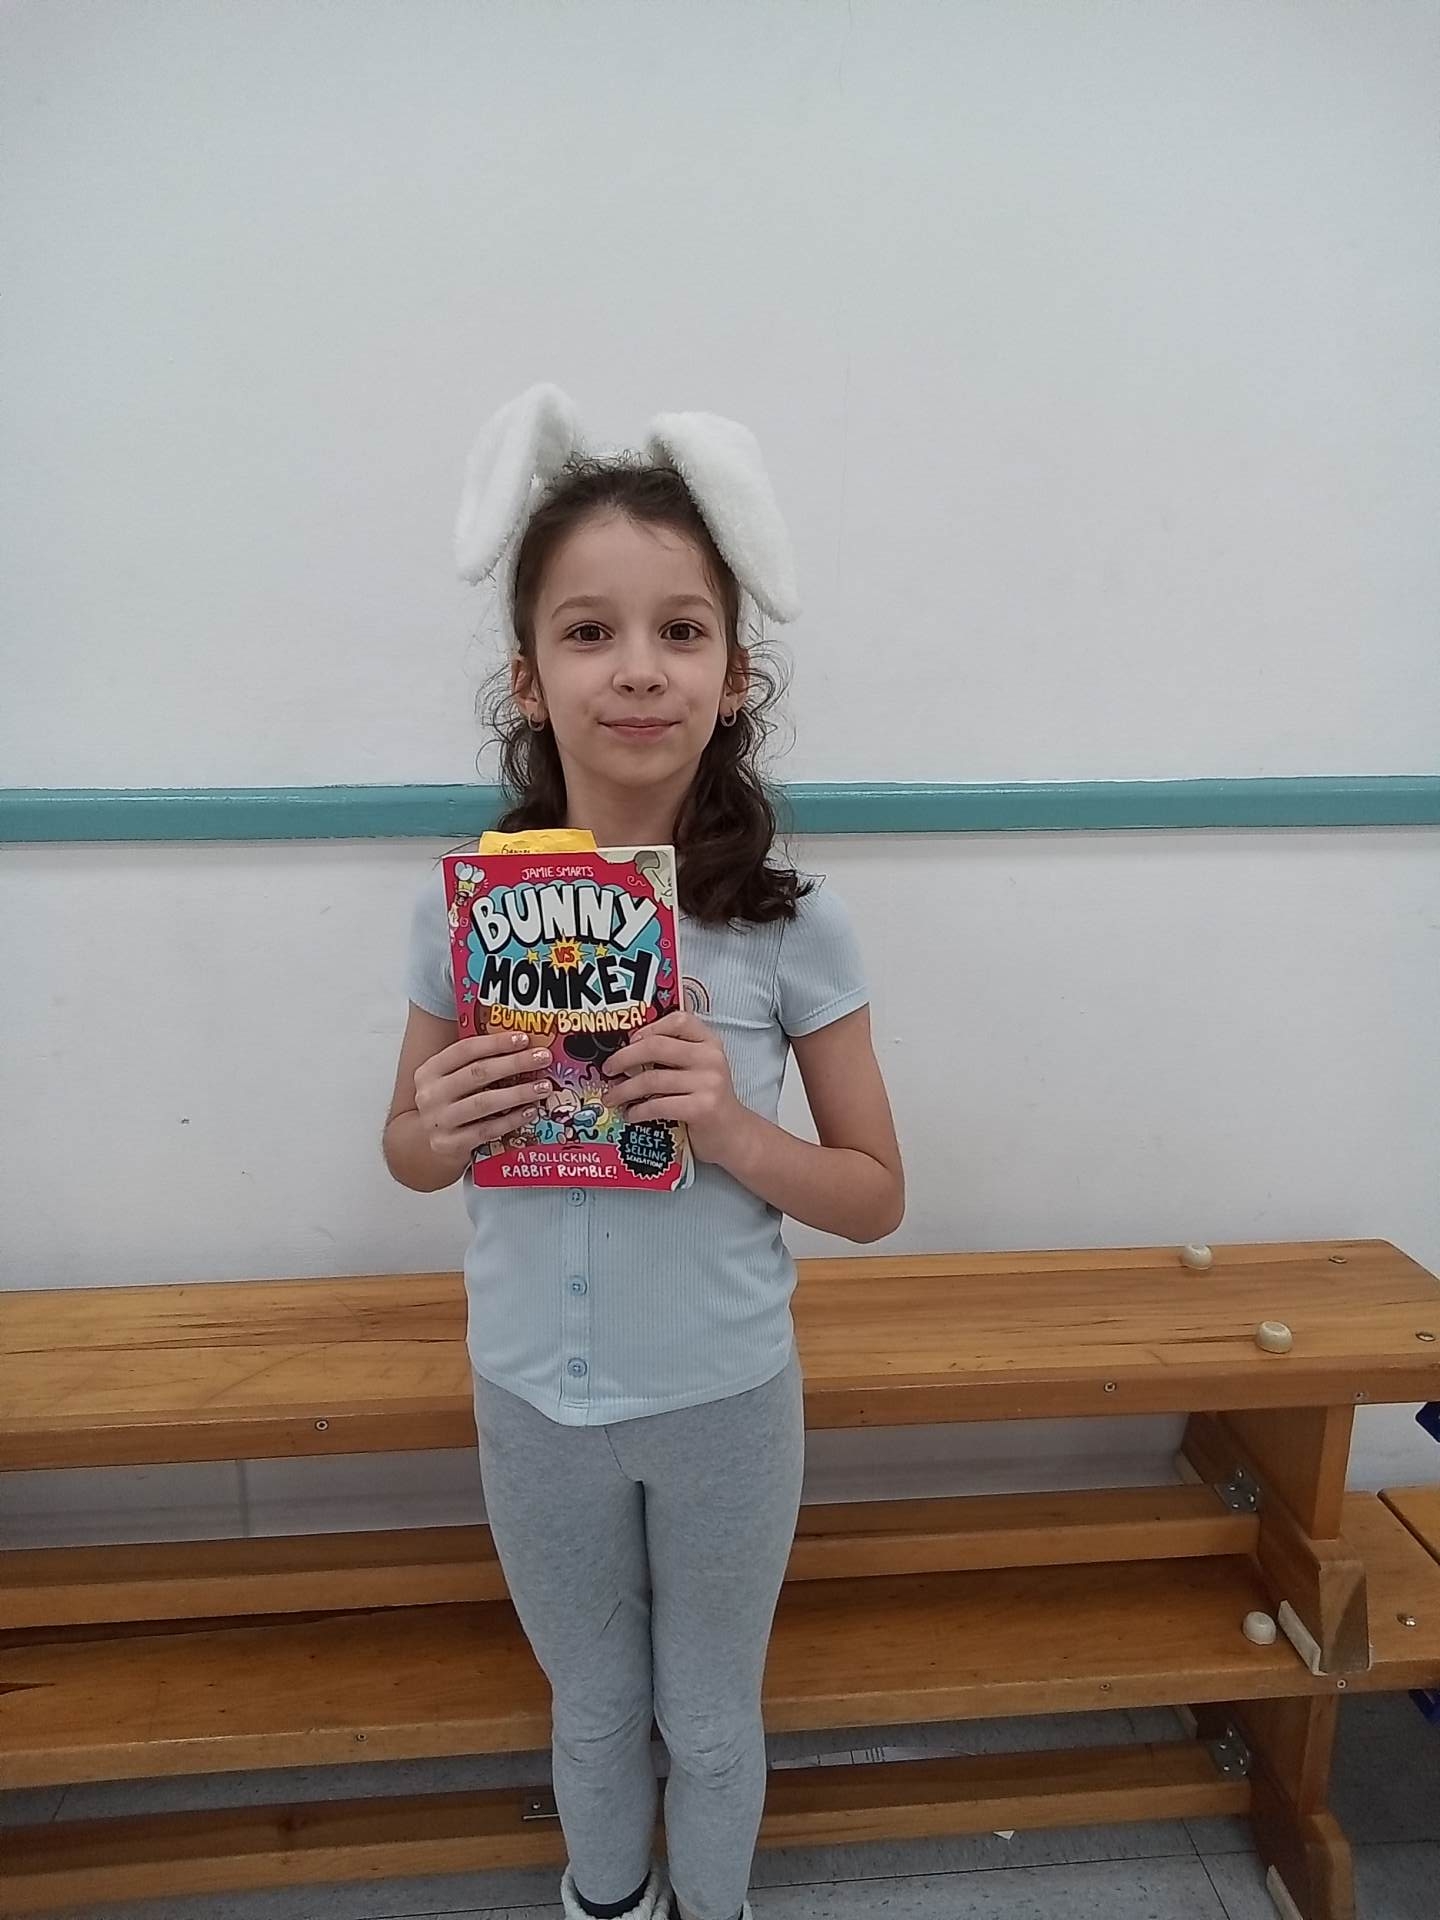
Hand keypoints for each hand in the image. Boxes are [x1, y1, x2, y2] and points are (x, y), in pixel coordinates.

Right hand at [413, 1031, 552, 1159]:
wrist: (422, 1145)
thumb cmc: (447, 1105)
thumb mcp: (450, 1080)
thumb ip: (476, 1064)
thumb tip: (521, 1048)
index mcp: (430, 1071)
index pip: (465, 1050)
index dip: (496, 1043)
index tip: (524, 1038)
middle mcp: (431, 1094)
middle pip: (477, 1073)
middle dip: (515, 1063)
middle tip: (543, 1058)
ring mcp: (438, 1121)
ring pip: (484, 1103)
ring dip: (518, 1093)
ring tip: (544, 1086)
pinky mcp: (449, 1145)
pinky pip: (487, 1130)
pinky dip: (511, 1120)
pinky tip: (530, 1111)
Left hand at [603, 1010, 755, 1168]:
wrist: (732, 1133)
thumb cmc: (706, 1098)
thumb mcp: (697, 1068)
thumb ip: (674, 1053)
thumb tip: (627, 1047)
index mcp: (708, 1042)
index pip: (678, 1021)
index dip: (649, 1028)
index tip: (629, 1040)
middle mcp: (710, 1057)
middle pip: (656, 1047)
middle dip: (624, 1058)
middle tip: (608, 1070)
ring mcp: (708, 1082)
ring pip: (651, 1079)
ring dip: (624, 1090)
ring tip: (611, 1098)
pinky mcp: (702, 1108)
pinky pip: (658, 1105)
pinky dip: (638, 1110)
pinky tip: (631, 1114)